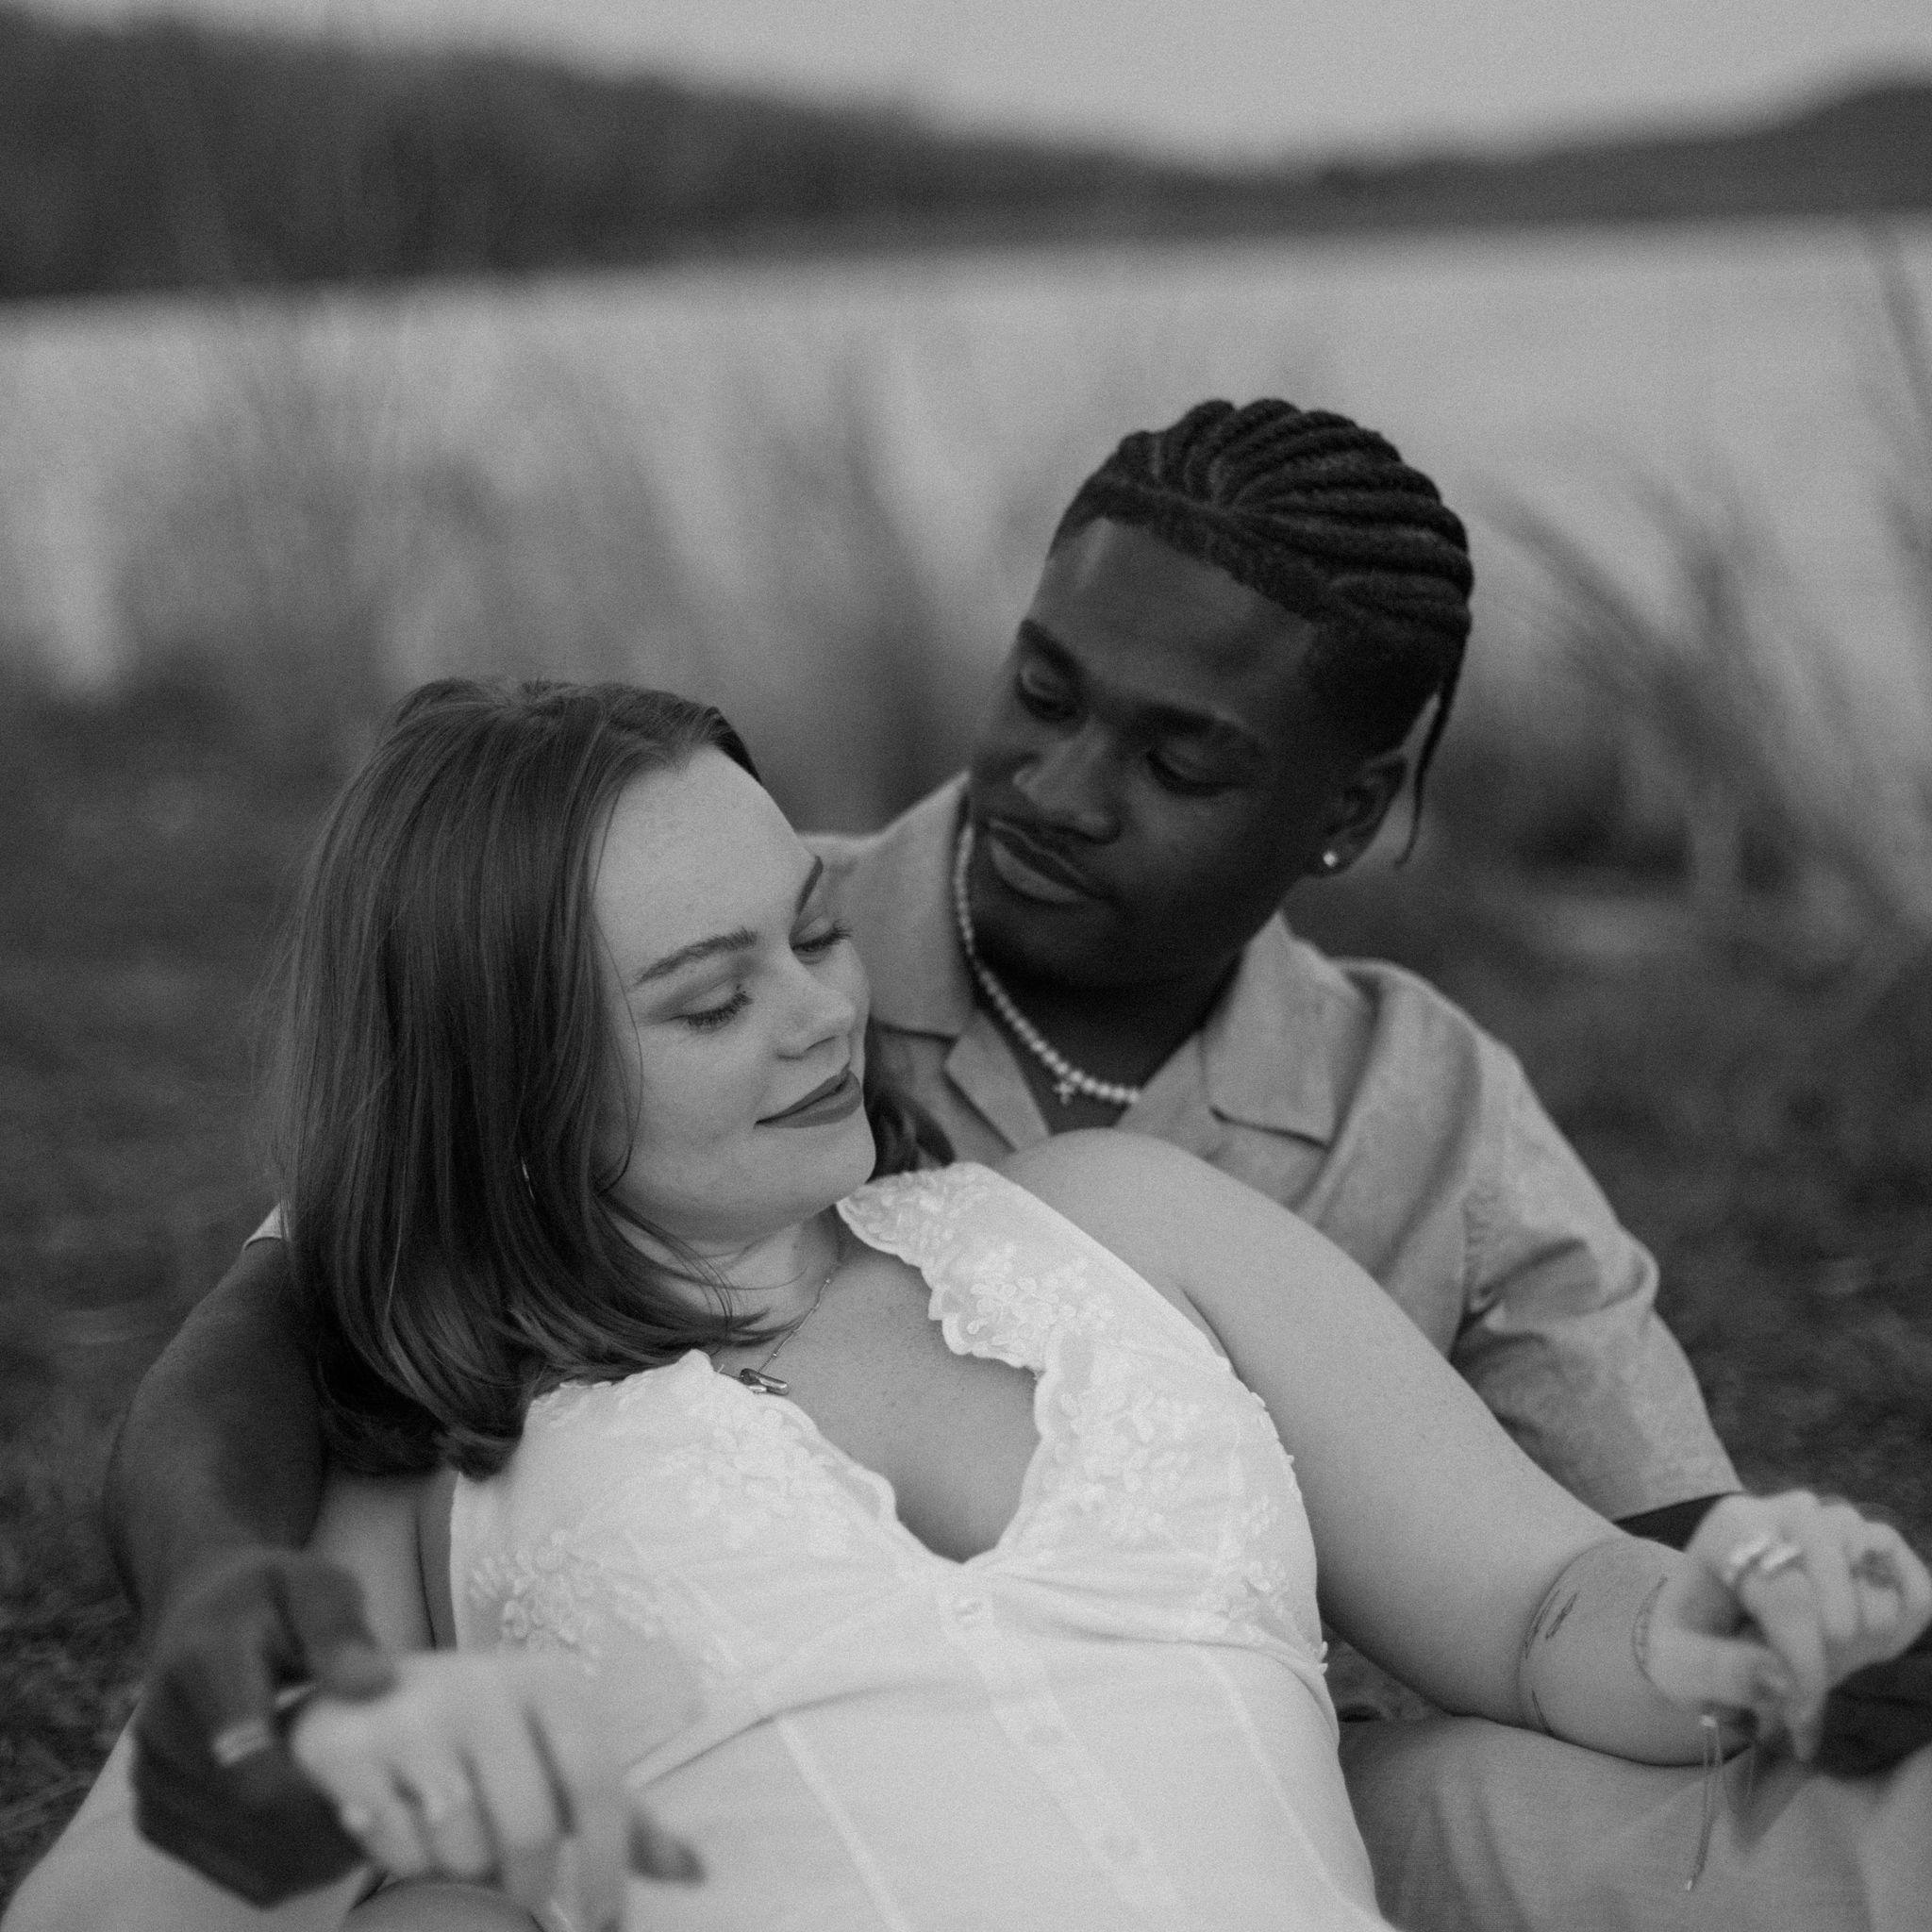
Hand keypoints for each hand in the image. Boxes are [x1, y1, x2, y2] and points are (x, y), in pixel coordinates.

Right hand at [131, 1548, 396, 1903]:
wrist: (201, 1610)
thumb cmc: (273, 1595)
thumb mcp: (317, 1584)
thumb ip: (341, 1628)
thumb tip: (375, 1683)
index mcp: (200, 1665)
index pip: (246, 1760)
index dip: (312, 1794)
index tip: (379, 1790)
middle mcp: (161, 1730)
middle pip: (245, 1816)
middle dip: (322, 1828)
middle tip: (392, 1816)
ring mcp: (151, 1779)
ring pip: (235, 1852)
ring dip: (306, 1856)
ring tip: (367, 1825)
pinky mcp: (156, 1813)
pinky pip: (220, 1866)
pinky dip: (278, 1867)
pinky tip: (326, 1841)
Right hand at [290, 1651, 702, 1931]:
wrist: (365, 1701)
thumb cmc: (490, 1742)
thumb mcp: (559, 1762)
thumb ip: (625, 1819)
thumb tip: (699, 1872)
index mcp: (549, 1684)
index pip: (596, 1782)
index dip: (605, 1863)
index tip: (604, 1923)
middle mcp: (485, 1686)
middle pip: (528, 1828)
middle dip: (526, 1883)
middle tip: (518, 1893)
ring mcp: (414, 1714)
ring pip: (459, 1847)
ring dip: (459, 1867)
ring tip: (450, 1831)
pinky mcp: (351, 1749)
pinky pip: (396, 1846)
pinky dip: (405, 1856)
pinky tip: (401, 1819)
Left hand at [1637, 1491, 1931, 1757]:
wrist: (1702, 1628)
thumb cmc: (1686, 1641)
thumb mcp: (1677, 1664)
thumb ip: (1719, 1670)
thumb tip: (1781, 1674)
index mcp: (1729, 1529)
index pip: (1788, 1590)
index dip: (1804, 1658)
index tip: (1799, 1704)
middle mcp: (1779, 1510)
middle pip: (1836, 1553)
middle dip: (1836, 1633)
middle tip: (1816, 1677)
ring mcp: (1825, 1521)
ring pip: (1874, 1548)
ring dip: (1869, 1620)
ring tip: (1835, 1657)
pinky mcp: (1861, 1544)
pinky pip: (1904, 1563)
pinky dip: (1907, 1605)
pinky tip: (1875, 1643)